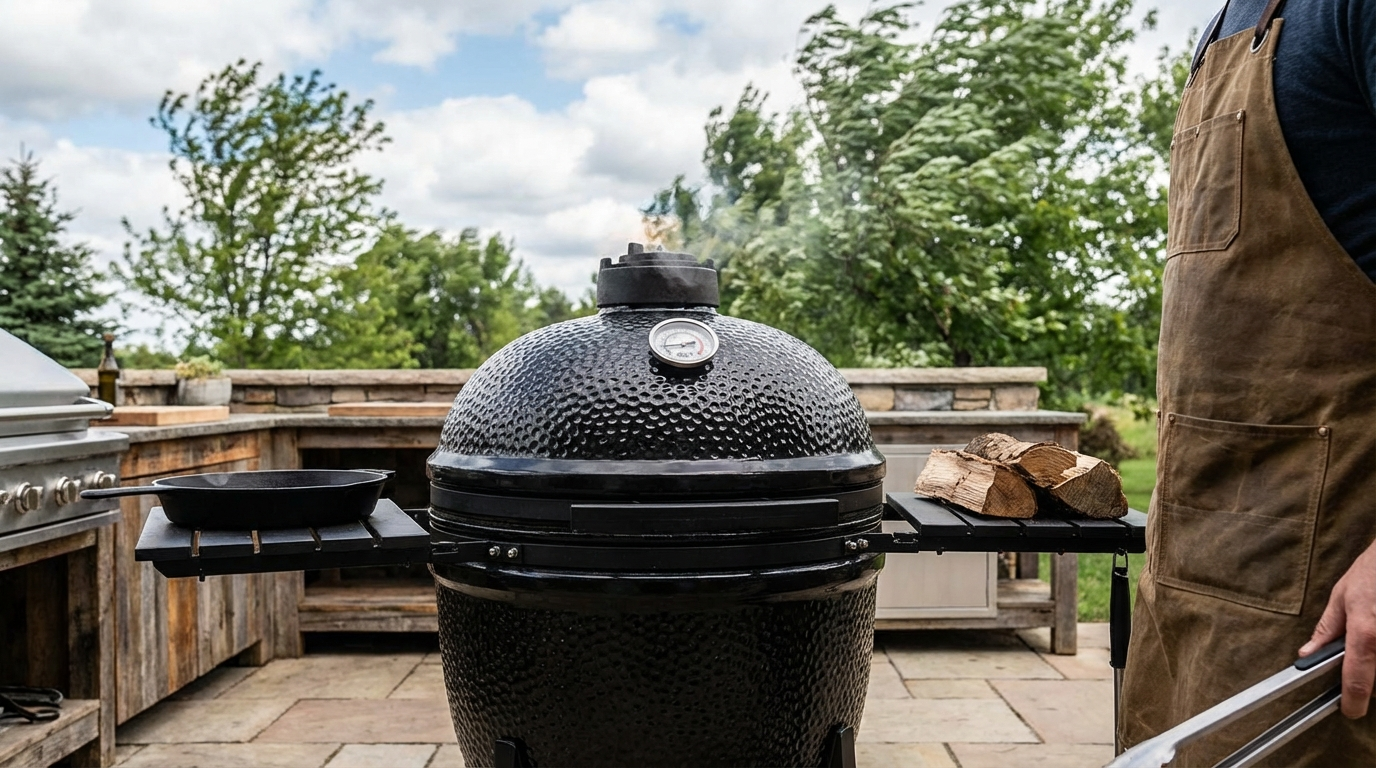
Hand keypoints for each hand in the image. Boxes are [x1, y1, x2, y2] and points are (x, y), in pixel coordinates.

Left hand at [1300, 540, 1375, 717]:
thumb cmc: (1372, 571)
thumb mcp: (1344, 595)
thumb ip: (1328, 629)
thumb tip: (1308, 655)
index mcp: (1365, 629)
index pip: (1358, 675)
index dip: (1354, 699)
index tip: (1350, 710)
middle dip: (1370, 680)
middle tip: (1364, 655)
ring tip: (1372, 636)